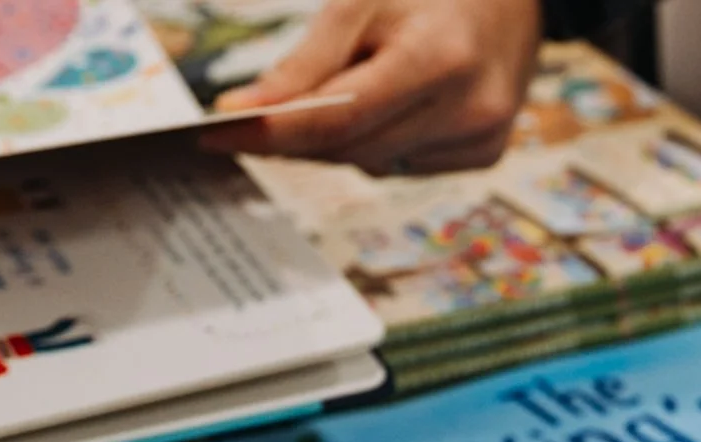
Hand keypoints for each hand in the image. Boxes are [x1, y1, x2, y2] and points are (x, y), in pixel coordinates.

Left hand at [199, 0, 540, 174]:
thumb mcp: (363, 0)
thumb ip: (308, 62)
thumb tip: (247, 112)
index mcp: (440, 57)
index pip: (339, 116)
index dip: (272, 132)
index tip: (214, 136)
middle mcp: (471, 107)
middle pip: (353, 147)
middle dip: (295, 137)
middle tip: (246, 120)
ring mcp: (483, 137)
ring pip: (375, 163)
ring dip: (337, 141)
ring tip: (336, 93)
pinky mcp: (486, 153)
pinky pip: (404, 165)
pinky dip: (378, 144)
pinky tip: (388, 108)